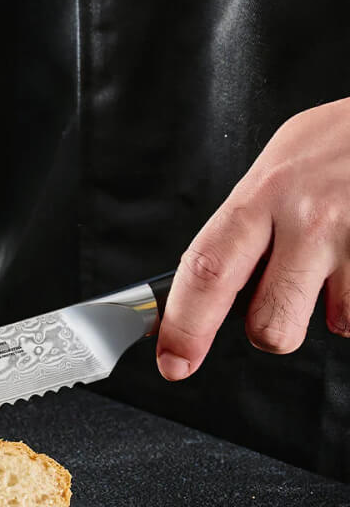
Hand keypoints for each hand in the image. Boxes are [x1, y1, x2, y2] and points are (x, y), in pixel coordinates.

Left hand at [156, 97, 349, 379]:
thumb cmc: (342, 144)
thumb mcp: (278, 170)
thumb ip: (244, 228)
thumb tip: (203, 289)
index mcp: (262, 195)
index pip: (206, 272)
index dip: (184, 327)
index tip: (173, 363)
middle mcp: (308, 219)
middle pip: (268, 325)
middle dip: (271, 329)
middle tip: (285, 296)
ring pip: (334, 324)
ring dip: (336, 306)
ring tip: (342, 257)